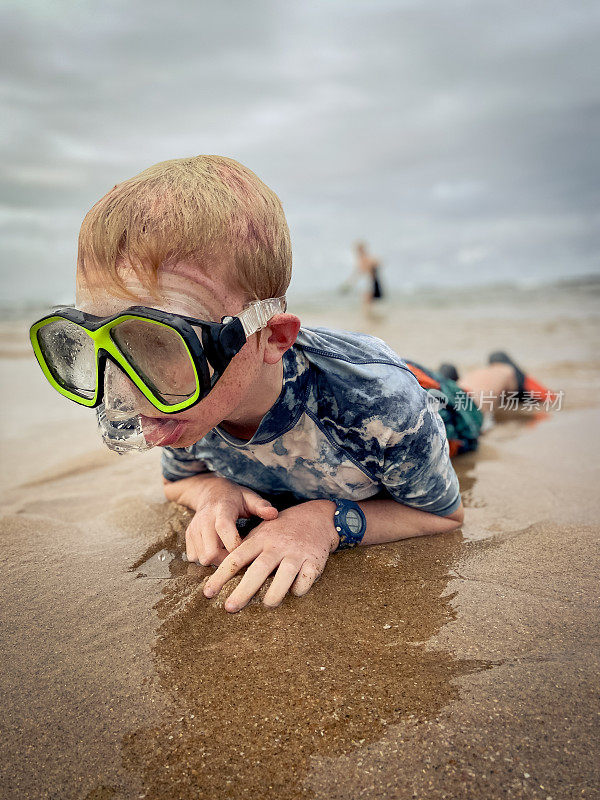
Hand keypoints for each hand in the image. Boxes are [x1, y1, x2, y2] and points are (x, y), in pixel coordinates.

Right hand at [164, 474, 277, 564]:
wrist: (210, 491)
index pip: (224, 529)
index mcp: (222, 510)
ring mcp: (194, 528)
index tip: (247, 551)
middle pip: (210, 552)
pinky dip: (205, 558)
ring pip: (201, 558)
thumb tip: (274, 514)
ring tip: (227, 552)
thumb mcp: (249, 497)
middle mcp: (204, 519)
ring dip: (216, 561)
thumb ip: (261, 506)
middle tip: (237, 556)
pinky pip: (193, 557)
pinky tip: (217, 550)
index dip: (235, 545)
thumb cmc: (234, 497)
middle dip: (225, 560)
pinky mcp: (188, 535)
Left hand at [203, 500, 338, 611]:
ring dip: (274, 594)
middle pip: (258, 570)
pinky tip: (294, 592)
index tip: (208, 593)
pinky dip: (299, 589)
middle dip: (243, 591)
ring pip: (284, 577)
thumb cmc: (281, 530)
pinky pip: (305, 580)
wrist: (315, 517)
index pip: (237, 558)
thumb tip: (219, 571)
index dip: (221, 576)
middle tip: (229, 608)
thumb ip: (244, 550)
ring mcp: (296, 553)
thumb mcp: (261, 533)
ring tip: (266, 605)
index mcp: (260, 539)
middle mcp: (277, 546)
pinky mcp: (314, 561)